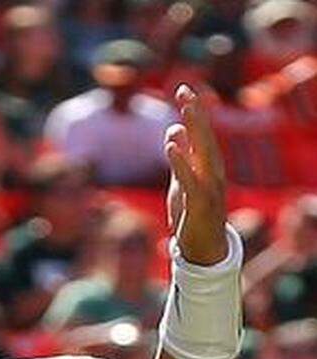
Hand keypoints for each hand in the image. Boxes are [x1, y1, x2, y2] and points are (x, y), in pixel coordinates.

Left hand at [165, 84, 227, 264]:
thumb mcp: (182, 179)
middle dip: (196, 114)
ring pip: (203, 155)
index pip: (201, 132)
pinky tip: (171, 146)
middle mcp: (212, 172)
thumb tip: (175, 128)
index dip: (194, 111)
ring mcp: (209, 187)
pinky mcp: (201, 203)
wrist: (202, 245)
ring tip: (184, 111)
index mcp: (207, 165)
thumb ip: (180, 154)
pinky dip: (181, 162)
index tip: (182, 88)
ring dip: (195, 132)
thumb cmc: (193, 210)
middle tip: (185, 90)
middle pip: (205, 137)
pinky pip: (190, 179)